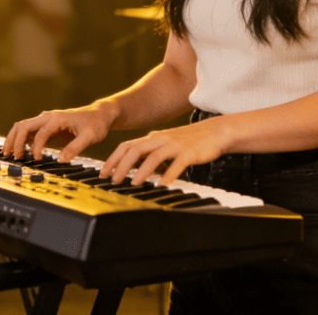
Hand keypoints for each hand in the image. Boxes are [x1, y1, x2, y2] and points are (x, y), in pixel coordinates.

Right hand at [3, 105, 114, 163]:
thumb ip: (76, 147)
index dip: (37, 147)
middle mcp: (47, 117)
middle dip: (15, 141)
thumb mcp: (90, 137)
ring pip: (22, 127)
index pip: (41, 133)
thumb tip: (62, 160)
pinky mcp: (46, 127)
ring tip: (8, 154)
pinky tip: (21, 152)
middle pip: (23, 126)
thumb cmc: (95, 125)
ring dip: (14, 139)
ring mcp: (45, 121)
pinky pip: (29, 132)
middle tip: (12, 157)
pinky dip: (21, 141)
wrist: (99, 115)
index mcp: (56, 118)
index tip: (38, 159)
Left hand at [101, 119, 227, 185]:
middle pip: (135, 150)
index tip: (103, 174)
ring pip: (154, 156)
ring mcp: (175, 145)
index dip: (112, 159)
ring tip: (133, 184)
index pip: (126, 146)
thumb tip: (132, 169)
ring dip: (141, 171)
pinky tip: (162, 184)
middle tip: (113, 181)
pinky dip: (168, 174)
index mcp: (152, 138)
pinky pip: (177, 163)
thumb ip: (149, 155)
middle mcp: (161, 139)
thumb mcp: (164, 146)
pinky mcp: (189, 152)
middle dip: (121, 166)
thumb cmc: (188, 142)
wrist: (215, 132)